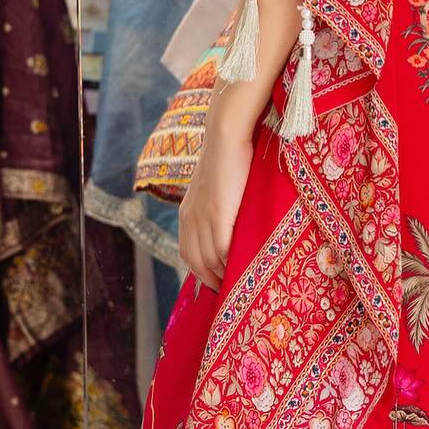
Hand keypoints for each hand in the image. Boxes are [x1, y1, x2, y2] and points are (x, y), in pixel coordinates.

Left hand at [178, 133, 252, 294]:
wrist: (226, 137)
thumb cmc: (229, 159)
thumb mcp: (216, 188)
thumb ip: (218, 208)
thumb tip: (232, 226)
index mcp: (186, 214)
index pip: (188, 253)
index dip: (201, 273)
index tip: (218, 282)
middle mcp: (189, 219)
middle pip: (196, 262)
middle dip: (211, 281)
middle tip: (230, 291)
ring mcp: (202, 217)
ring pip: (209, 259)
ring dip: (223, 275)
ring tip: (239, 283)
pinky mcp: (217, 213)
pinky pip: (221, 248)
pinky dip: (229, 262)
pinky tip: (241, 267)